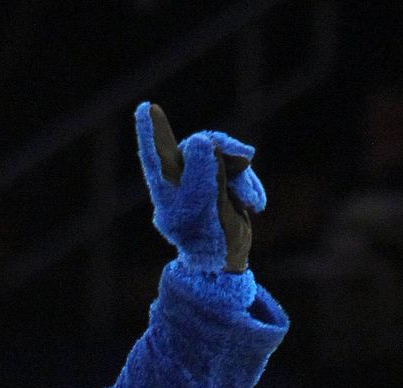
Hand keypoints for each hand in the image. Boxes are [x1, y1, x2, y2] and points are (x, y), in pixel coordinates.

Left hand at [135, 102, 265, 272]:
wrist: (225, 263)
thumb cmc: (208, 244)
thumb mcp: (203, 211)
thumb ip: (202, 176)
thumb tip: (202, 142)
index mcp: (166, 190)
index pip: (156, 155)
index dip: (152, 132)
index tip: (146, 108)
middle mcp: (181, 181)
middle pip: (199, 147)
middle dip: (224, 147)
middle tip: (246, 154)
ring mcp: (203, 181)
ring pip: (225, 157)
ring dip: (243, 178)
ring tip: (249, 202)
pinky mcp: (224, 183)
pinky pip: (239, 170)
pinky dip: (250, 185)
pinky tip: (255, 205)